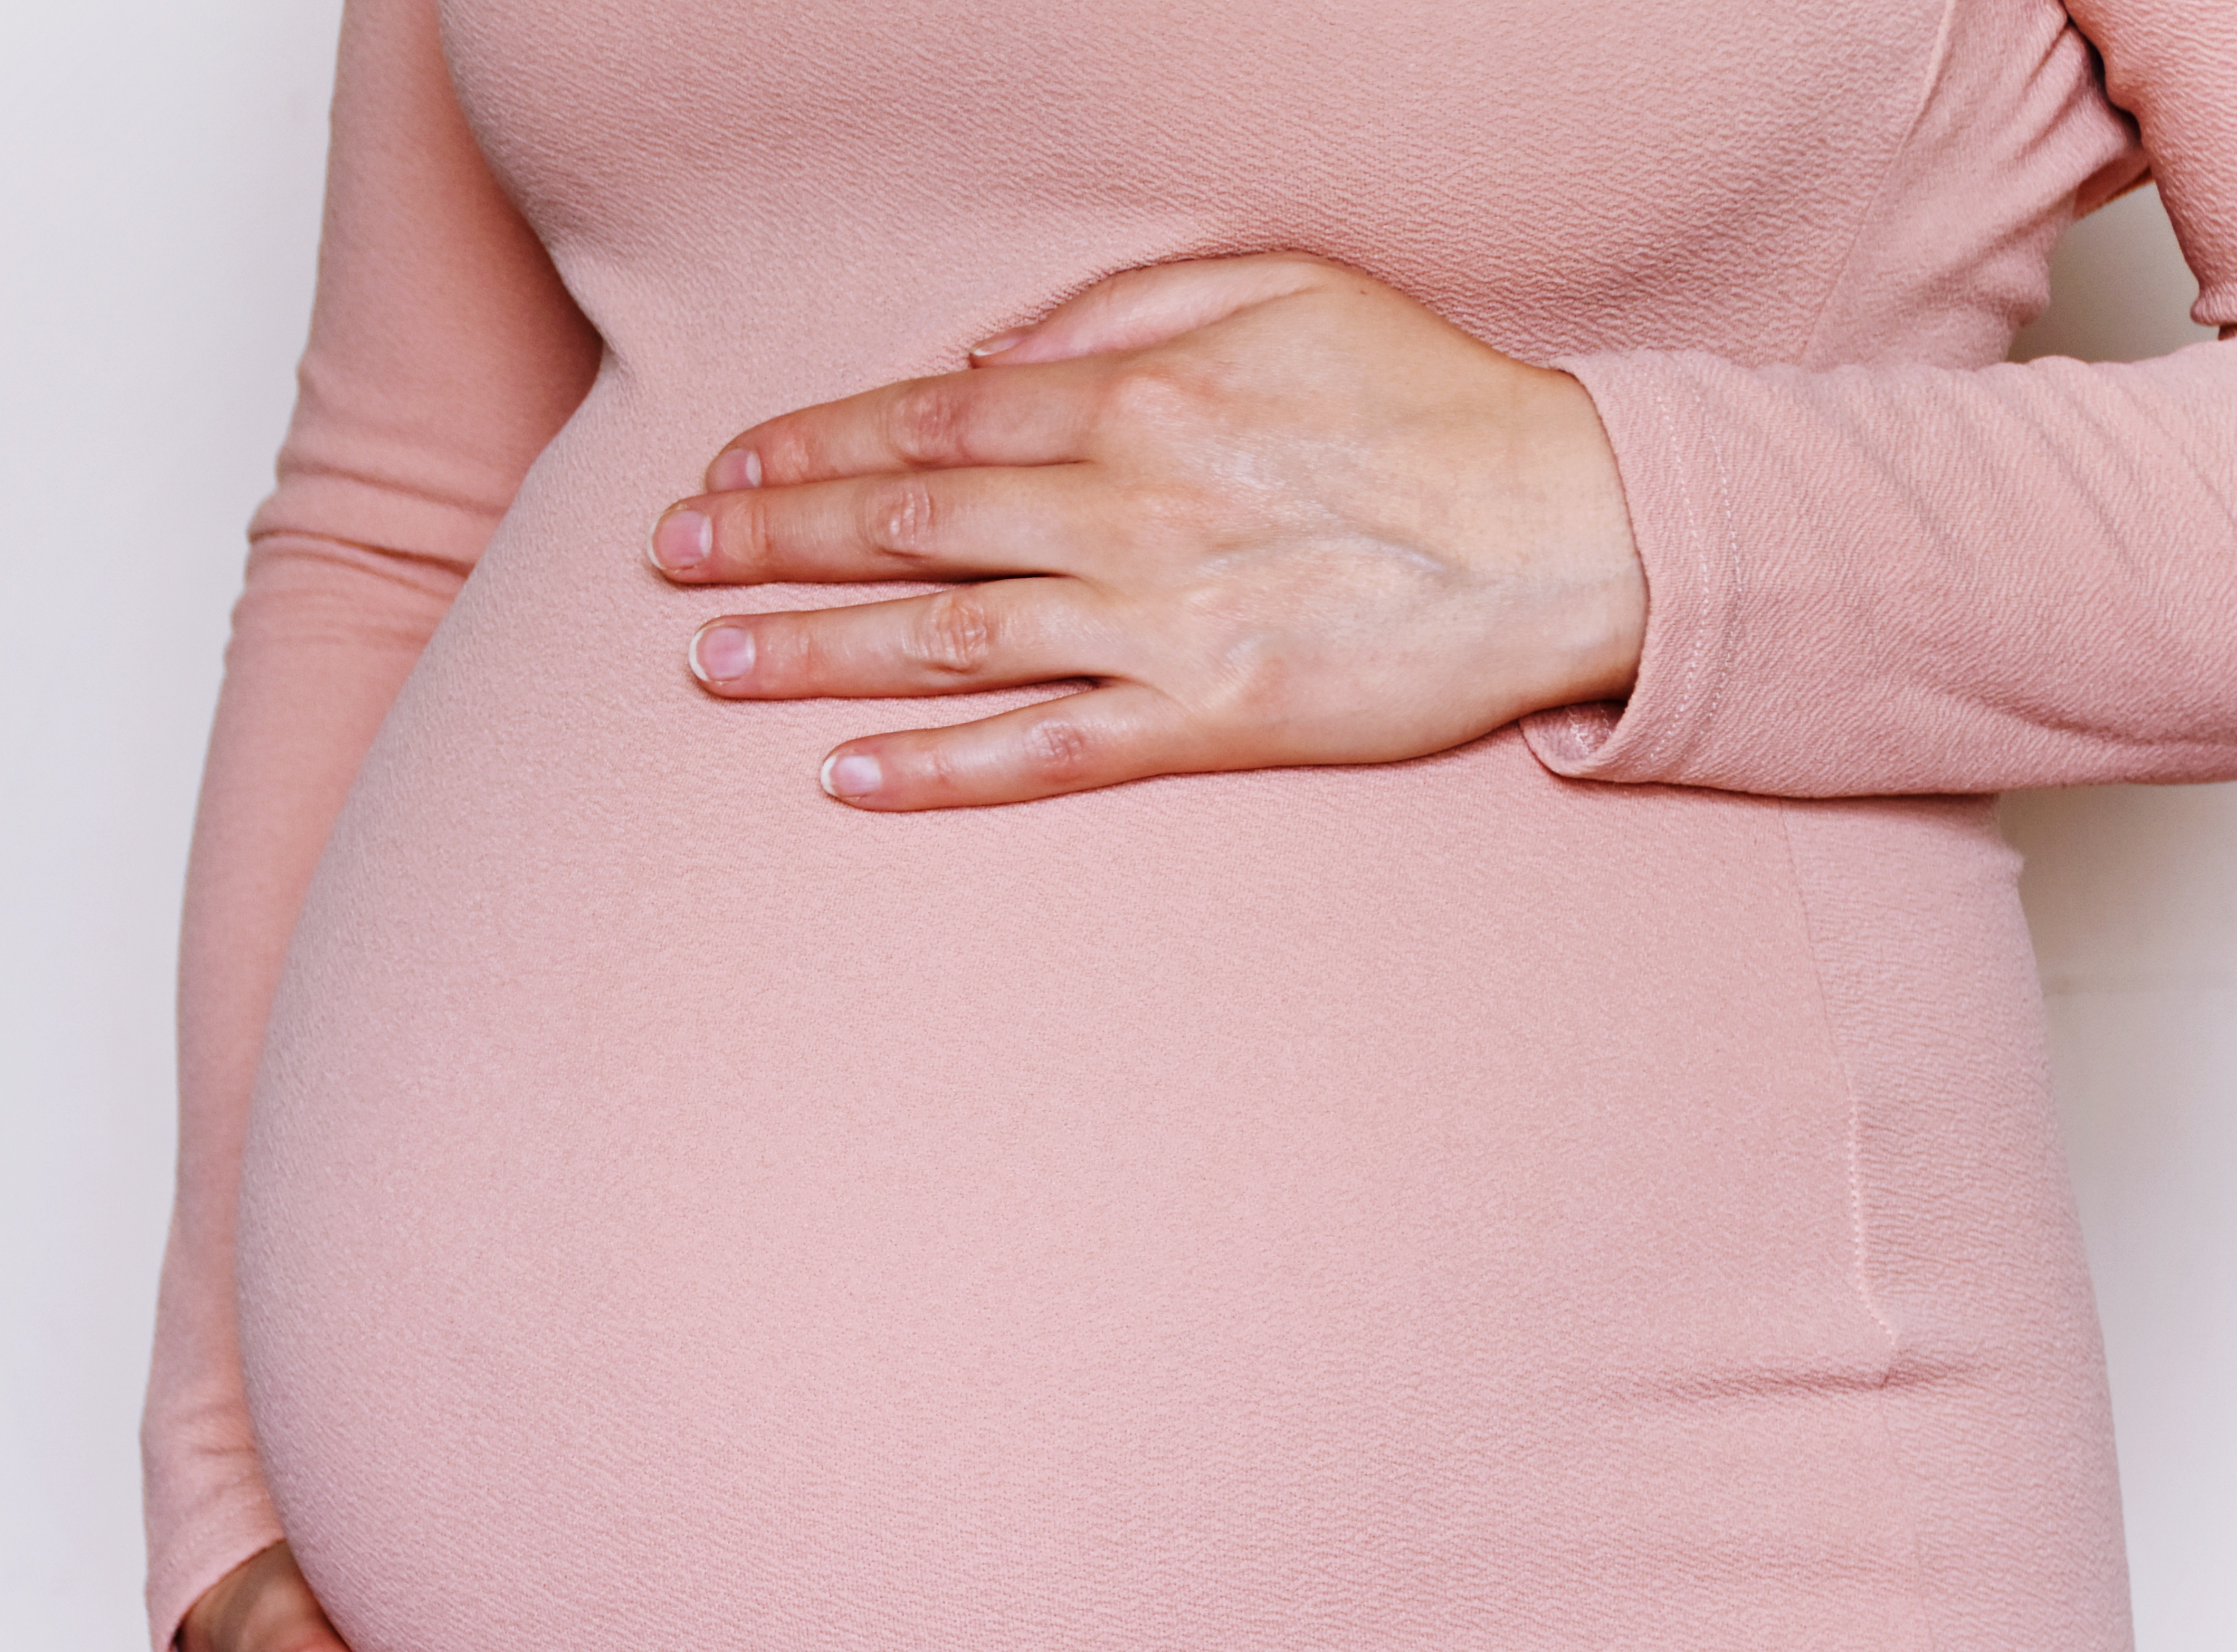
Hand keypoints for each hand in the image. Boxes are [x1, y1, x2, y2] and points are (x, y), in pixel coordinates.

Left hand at [652, 252, 1645, 808]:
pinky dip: (938, 768)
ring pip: (946, 639)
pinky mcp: (1209, 720)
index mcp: (1137, 395)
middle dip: (772, 544)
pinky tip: (844, 779)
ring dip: (813, 654)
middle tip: (669, 564)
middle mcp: (1127, 507)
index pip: (928, 419)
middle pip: (907, 524)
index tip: (727, 470)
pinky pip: (1045, 751)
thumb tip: (987, 357)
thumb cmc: (1429, 398)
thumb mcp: (1283, 287)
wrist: (1567, 528)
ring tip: (707, 666)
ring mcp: (1163, 621)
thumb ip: (1124, 306)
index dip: (812, 445)